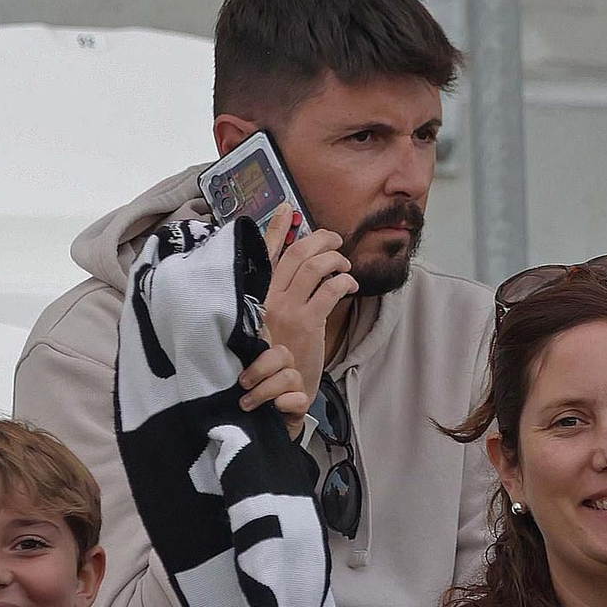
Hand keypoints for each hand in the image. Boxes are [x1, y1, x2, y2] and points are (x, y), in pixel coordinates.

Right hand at [240, 206, 358, 418]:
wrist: (275, 397)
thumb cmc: (276, 363)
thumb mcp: (271, 327)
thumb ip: (279, 299)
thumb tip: (296, 275)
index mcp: (257, 297)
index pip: (267, 255)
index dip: (277, 229)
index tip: (288, 210)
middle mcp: (269, 299)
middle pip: (296, 254)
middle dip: (319, 239)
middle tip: (334, 238)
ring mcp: (287, 310)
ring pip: (314, 267)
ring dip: (335, 259)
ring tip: (344, 264)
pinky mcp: (307, 324)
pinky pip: (330, 290)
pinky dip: (343, 281)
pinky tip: (349, 284)